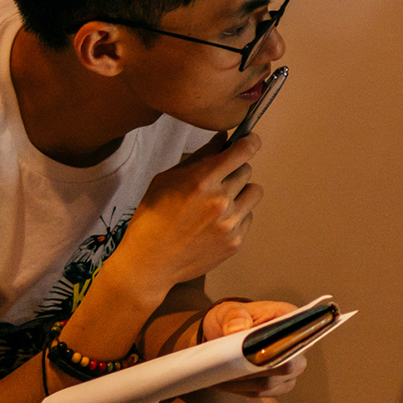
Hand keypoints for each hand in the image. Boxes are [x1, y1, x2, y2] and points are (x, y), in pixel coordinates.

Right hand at [109, 135, 265, 300]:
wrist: (149, 263)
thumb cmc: (152, 217)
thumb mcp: (166, 180)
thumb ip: (199, 157)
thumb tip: (224, 138)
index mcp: (201, 181)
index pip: (242, 152)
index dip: (250, 142)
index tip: (250, 141)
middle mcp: (221, 201)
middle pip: (247, 171)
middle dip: (234, 170)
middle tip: (218, 180)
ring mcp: (231, 223)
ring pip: (254, 192)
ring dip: (241, 192)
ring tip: (221, 200)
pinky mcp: (236, 242)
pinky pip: (249, 216)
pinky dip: (237, 215)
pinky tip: (216, 222)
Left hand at [202, 300, 306, 397]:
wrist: (228, 333)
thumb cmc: (235, 318)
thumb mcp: (231, 310)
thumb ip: (235, 316)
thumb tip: (237, 329)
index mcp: (293, 321)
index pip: (298, 336)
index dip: (279, 347)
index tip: (252, 352)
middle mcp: (298, 346)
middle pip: (287, 366)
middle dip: (254, 369)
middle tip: (225, 367)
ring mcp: (290, 368)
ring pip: (271, 383)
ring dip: (242, 382)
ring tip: (217, 375)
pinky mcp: (278, 384)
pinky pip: (261, 392)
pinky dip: (239, 389)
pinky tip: (221, 382)